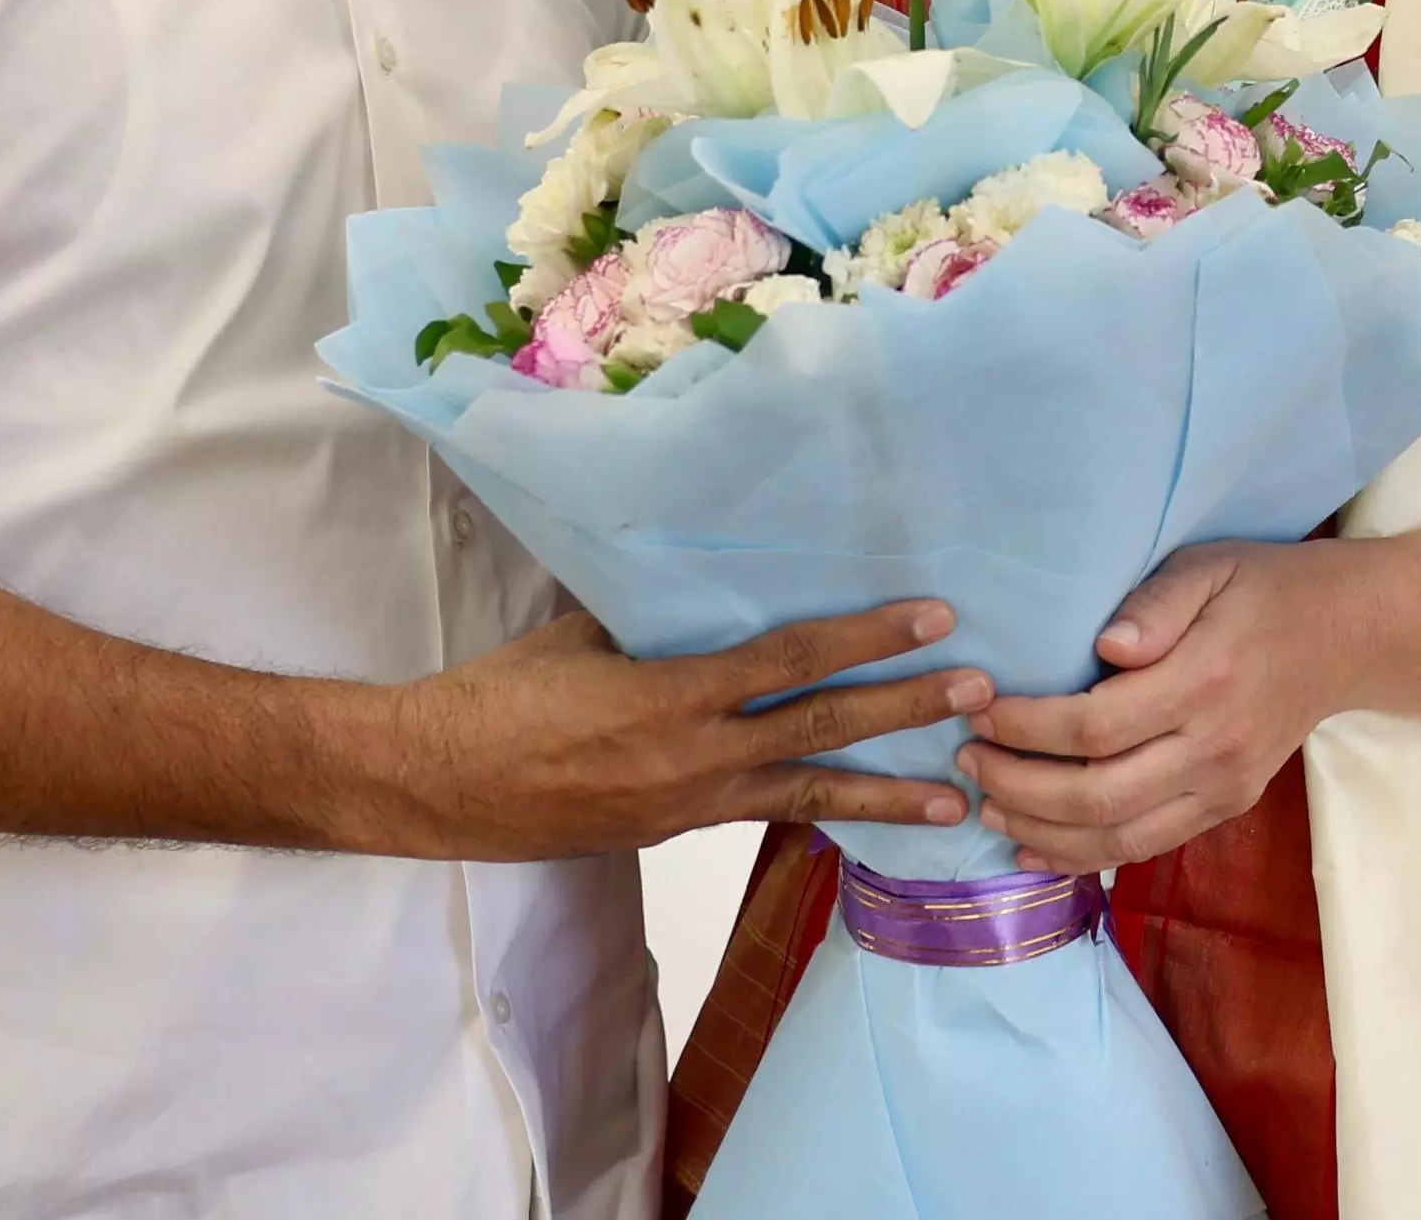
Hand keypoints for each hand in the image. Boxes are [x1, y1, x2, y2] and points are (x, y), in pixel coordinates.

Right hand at [365, 600, 986, 859]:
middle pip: (823, 731)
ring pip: (809, 795)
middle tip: (979, 695)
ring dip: (889, 795)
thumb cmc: (503, 694)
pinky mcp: (675, 831)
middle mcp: (696, 759)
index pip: (793, 660)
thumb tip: (714, 589)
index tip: (931, 618)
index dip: (867, 637)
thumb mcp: (583, 634)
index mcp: (674, 696)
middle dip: (906, 712)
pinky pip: (764, 815)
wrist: (441, 781)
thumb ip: (658, 620)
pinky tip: (861, 817)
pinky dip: (819, 812)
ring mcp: (690, 805)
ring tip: (958, 801)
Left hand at [957, 543, 1343, 872]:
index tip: (980, 711)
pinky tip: (1037, 848)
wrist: (1343, 637)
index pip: (1095, 726)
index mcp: (1203, 681)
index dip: (1027, 728)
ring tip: (988, 806)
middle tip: (967, 759)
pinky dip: (1086, 856)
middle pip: (1100, 795)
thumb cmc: (1259, 589)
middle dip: (1020, 785)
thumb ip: (1156, 603)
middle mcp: (1214, 748)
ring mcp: (1223, 789)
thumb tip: (1105, 644)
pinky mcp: (1225, 809)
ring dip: (1044, 831)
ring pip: (1120, 837)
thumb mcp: (1207, 567)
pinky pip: (1147, 847)